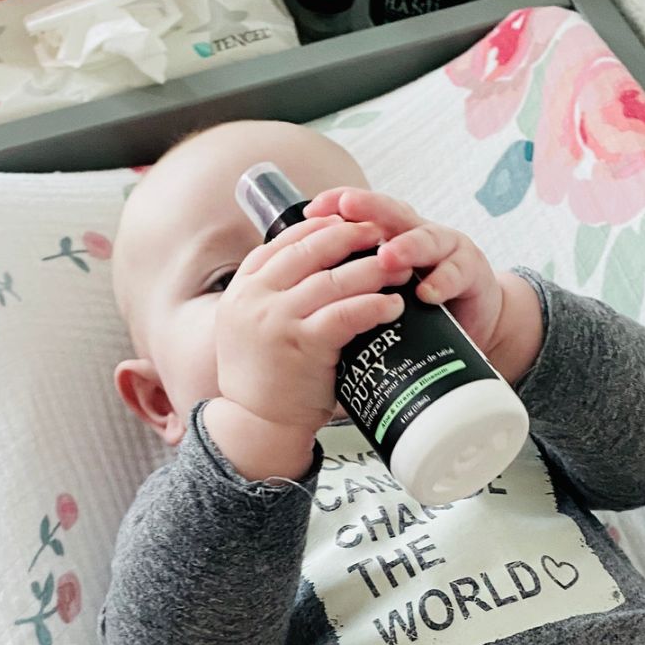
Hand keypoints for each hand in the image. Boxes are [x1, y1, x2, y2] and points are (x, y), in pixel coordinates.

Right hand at [207, 214, 412, 479]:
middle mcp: (256, 296)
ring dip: (372, 269)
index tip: (351, 221)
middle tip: (383, 233)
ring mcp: (277, 319)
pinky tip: (393, 305)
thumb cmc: (267, 380)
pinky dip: (373, 305)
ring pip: (333, 279)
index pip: (286, 240)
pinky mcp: (302, 344)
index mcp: (245, 286)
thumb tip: (319, 269)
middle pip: (311, 249)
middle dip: (352, 236)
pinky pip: (345, 314)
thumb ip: (278, 296)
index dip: (323, 226)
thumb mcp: (255, 326)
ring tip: (399, 268)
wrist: (256, 424)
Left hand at [303, 189, 541, 384]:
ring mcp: (449, 251)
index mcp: (393, 236)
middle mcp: (419, 235)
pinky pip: (458, 272)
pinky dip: (442, 281)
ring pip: (428, 238)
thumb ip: (353, 286)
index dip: (340, 204)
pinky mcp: (473, 273)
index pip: (364, 212)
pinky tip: (426, 292)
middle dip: (370, 210)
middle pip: (395, 214)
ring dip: (407, 247)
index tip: (312, 209)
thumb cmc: (418, 313)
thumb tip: (296, 291)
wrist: (471, 328)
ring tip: (387, 259)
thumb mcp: (381, 295)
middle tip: (347, 211)